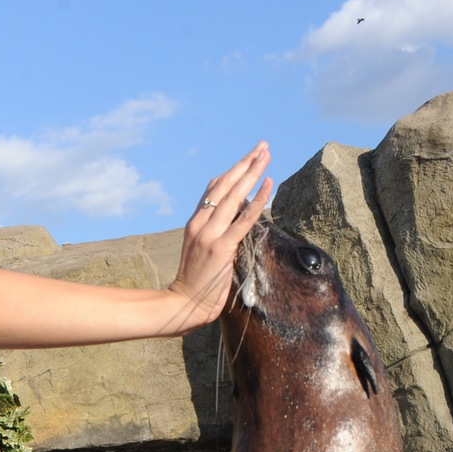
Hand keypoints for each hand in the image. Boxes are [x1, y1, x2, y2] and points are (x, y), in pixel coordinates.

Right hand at [166, 144, 271, 329]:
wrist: (183, 304)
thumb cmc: (194, 282)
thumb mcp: (198, 250)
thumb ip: (210, 232)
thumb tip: (227, 219)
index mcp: (194, 223)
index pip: (213, 190)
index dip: (232, 172)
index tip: (247, 159)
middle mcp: (201, 223)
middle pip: (225, 185)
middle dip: (245, 164)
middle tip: (262, 147)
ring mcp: (210, 234)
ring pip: (235, 195)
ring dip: (252, 172)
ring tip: (266, 155)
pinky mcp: (222, 248)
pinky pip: (244, 219)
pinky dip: (258, 199)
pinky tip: (269, 183)